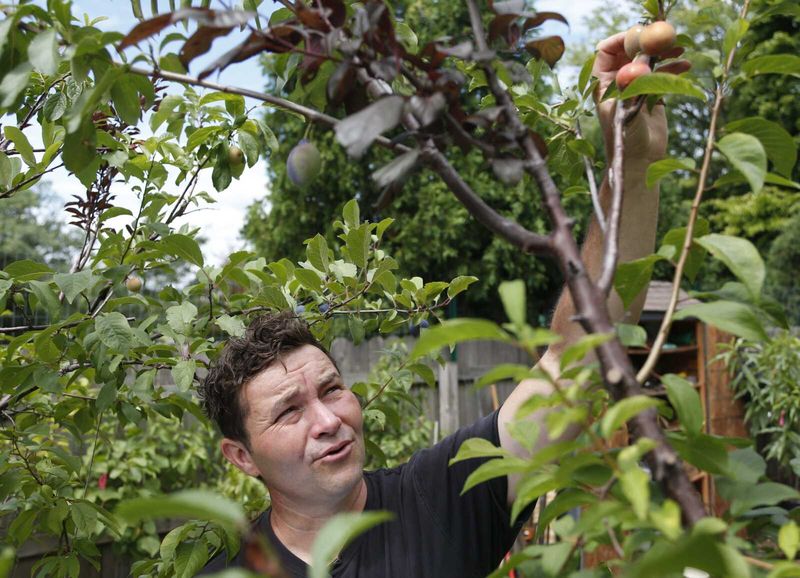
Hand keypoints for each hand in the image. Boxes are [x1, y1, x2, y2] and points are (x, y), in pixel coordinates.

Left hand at [592, 31, 690, 163]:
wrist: (638, 161)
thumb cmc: (625, 140)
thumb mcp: (627, 111)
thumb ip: (632, 86)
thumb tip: (640, 59)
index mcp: (603, 84)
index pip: (606, 51)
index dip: (622, 39)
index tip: (642, 34)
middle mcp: (617, 82)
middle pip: (629, 50)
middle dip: (648, 42)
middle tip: (666, 37)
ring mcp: (635, 87)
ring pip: (648, 60)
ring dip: (663, 52)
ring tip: (680, 50)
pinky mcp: (650, 94)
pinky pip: (661, 73)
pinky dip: (673, 67)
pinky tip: (685, 66)